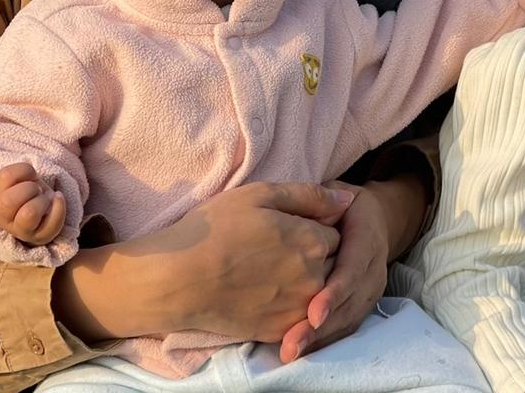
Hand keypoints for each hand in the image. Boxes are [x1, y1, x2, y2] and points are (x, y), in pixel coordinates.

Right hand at [0, 162, 65, 243]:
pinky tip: (57, 201)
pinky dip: (59, 208)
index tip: (29, 176)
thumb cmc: (29, 190)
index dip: (23, 171)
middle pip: (9, 201)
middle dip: (29, 188)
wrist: (40, 213)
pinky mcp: (38, 238)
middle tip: (36, 190)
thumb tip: (32, 174)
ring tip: (45, 200)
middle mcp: (4, 217)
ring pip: (28, 213)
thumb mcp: (22, 177)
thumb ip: (22, 171)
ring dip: (42, 201)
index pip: (5, 176)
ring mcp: (20, 230)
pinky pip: (50, 226)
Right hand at [53, 180, 353, 343]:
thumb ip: (309, 196)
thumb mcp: (261, 194)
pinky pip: (301, 316)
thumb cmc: (215, 228)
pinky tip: (266, 289)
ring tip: (272, 267)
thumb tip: (347, 200)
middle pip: (334, 263)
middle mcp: (313, 279)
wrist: (177, 279)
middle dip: (318, 253)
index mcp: (312, 242)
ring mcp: (296, 309)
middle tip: (282, 245)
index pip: (337, 232)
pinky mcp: (278, 330)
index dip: (317, 225)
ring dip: (307, 280)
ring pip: (320, 292)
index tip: (294, 223)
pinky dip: (293, 304)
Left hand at [279, 175, 422, 362]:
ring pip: (350, 319)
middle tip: (292, 344)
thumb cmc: (342, 204)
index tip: (314, 313)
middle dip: (322, 327)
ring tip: (292, 351)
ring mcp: (371, 288)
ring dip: (322, 339)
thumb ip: (323, 198)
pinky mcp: (363, 303)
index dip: (335, 293)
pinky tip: (302, 349)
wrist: (373, 217)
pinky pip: (348, 326)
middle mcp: (374, 267)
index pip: (353, 269)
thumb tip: (324, 208)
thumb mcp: (336, 190)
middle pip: (351, 302)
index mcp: (368, 237)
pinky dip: (326, 340)